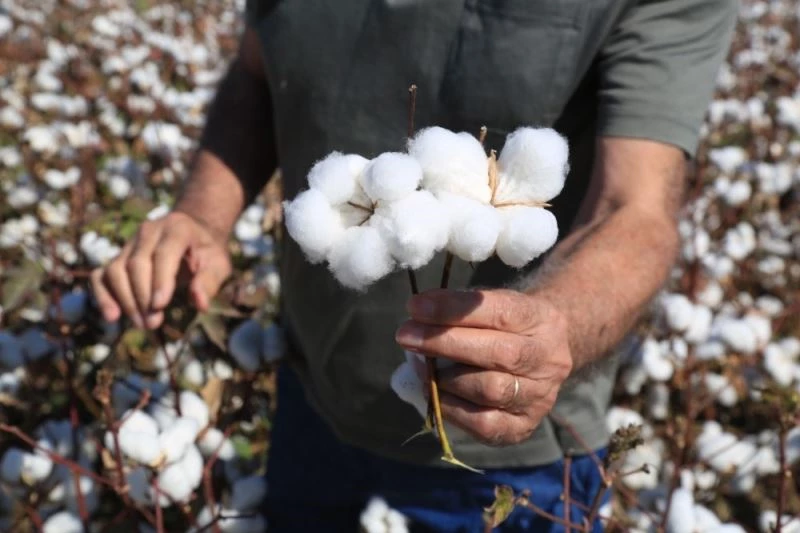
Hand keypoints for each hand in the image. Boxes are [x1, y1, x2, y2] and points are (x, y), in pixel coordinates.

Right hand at [90, 212, 231, 328]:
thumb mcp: (218, 263)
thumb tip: (200, 304)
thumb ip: (210, 281)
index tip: (160, 306)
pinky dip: (103, 295)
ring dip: (125, 300)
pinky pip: (102, 275)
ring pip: (116, 270)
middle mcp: (149, 231)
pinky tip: (113, 317)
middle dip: (142, 296)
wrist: (192, 233)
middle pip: (136, 264)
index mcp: (177, 228)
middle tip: (153, 323)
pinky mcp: (118, 257)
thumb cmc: (206, 252)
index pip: (164, 253)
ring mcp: (130, 243)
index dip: (160, 280)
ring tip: (142, 324)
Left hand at [395, 289, 572, 445]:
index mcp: (542, 319)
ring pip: (490, 390)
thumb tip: (417, 317)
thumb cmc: (503, 326)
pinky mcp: (523, 427)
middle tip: (405, 335)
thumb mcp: (491, 305)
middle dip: (444, 342)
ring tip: (420, 365)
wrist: (538, 357)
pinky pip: (483, 424)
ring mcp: (540, 397)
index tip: (416, 307)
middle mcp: (549, 360)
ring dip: (446, 377)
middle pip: (498, 353)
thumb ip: (460, 309)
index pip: (499, 312)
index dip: (454, 309)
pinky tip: (433, 391)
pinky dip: (451, 407)